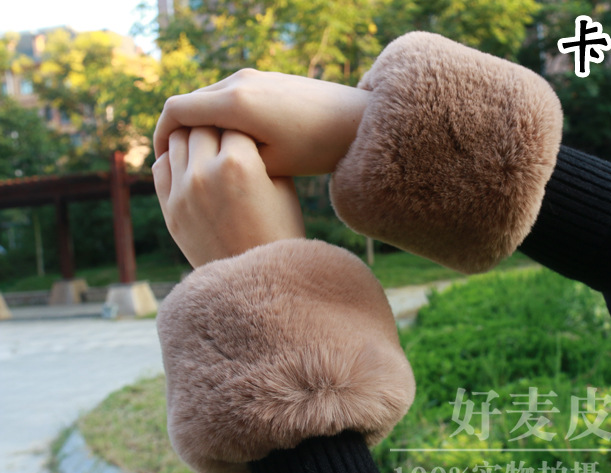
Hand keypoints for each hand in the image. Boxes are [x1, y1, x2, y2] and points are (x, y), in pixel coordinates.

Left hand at [152, 127, 304, 267]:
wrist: (259, 281)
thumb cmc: (280, 231)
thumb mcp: (283, 187)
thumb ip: (262, 154)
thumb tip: (244, 129)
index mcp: (240, 163)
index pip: (234, 120)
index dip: (244, 122)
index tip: (250, 127)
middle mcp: (205, 172)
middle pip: (202, 125)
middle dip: (217, 125)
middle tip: (228, 131)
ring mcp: (183, 191)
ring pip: (178, 140)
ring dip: (193, 137)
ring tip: (208, 143)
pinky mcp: (171, 209)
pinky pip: (162, 166)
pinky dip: (174, 158)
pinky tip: (190, 162)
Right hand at [153, 70, 369, 176]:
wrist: (357, 120)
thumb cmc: (316, 149)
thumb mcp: (267, 164)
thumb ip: (227, 159)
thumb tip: (199, 163)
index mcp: (235, 103)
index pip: (175, 111)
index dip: (160, 137)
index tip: (159, 161)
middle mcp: (239, 81)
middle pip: (189, 102)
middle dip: (177, 132)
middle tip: (175, 163)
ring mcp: (254, 76)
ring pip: (209, 97)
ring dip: (200, 123)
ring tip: (201, 155)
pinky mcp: (267, 79)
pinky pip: (229, 95)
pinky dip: (219, 115)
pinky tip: (229, 141)